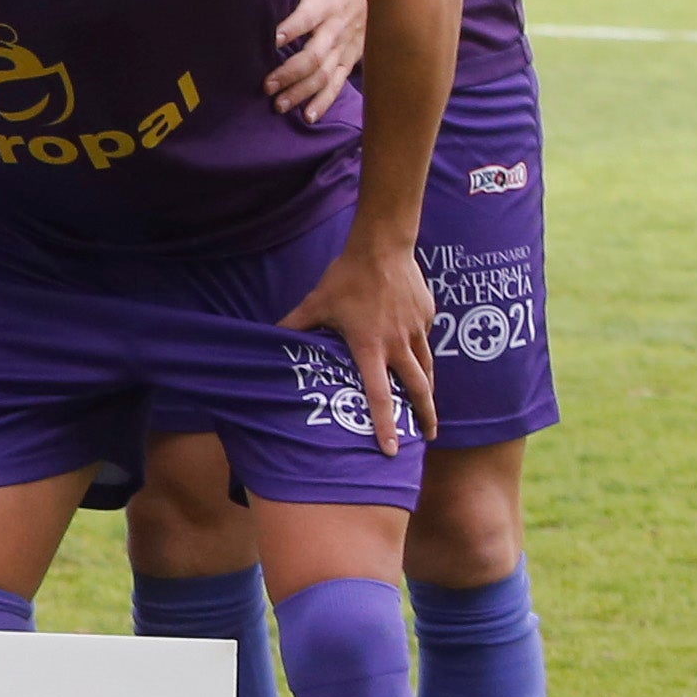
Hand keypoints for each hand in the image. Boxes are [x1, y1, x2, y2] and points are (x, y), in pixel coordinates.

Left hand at [265, 0, 368, 121]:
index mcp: (326, 4)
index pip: (307, 18)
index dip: (292, 28)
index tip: (273, 39)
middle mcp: (338, 29)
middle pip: (315, 55)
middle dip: (291, 72)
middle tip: (267, 86)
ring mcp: (347, 47)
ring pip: (325, 75)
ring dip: (302, 92)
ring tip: (280, 106)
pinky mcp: (353, 59)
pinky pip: (338, 83)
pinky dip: (324, 101)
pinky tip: (308, 116)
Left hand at [279, 237, 438, 456]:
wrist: (383, 247)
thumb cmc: (345, 278)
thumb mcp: (315, 304)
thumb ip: (294, 325)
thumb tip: (268, 336)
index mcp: (370, 347)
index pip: (380, 396)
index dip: (385, 425)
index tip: (393, 450)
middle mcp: (398, 344)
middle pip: (418, 389)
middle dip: (425, 416)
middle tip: (428, 436)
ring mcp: (416, 331)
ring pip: (428, 368)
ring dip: (429, 391)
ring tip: (428, 408)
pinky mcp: (428, 317)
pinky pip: (426, 341)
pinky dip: (422, 353)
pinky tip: (416, 356)